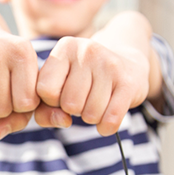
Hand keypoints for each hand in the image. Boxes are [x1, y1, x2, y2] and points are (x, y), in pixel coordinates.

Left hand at [35, 13, 155, 135]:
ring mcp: (110, 65)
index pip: (45, 89)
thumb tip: (62, 120)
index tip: (62, 95)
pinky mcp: (128, 83)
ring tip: (96, 103)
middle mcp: (87, 51)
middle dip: (74, 110)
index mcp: (65, 47)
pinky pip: (111, 119)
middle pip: (69, 104)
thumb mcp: (60, 84)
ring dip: (91, 117)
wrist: (128, 65)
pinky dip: (106, 127)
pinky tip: (107, 119)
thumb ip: (45, 108)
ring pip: (90, 114)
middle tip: (83, 99)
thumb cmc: (84, 80)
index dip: (51, 101)